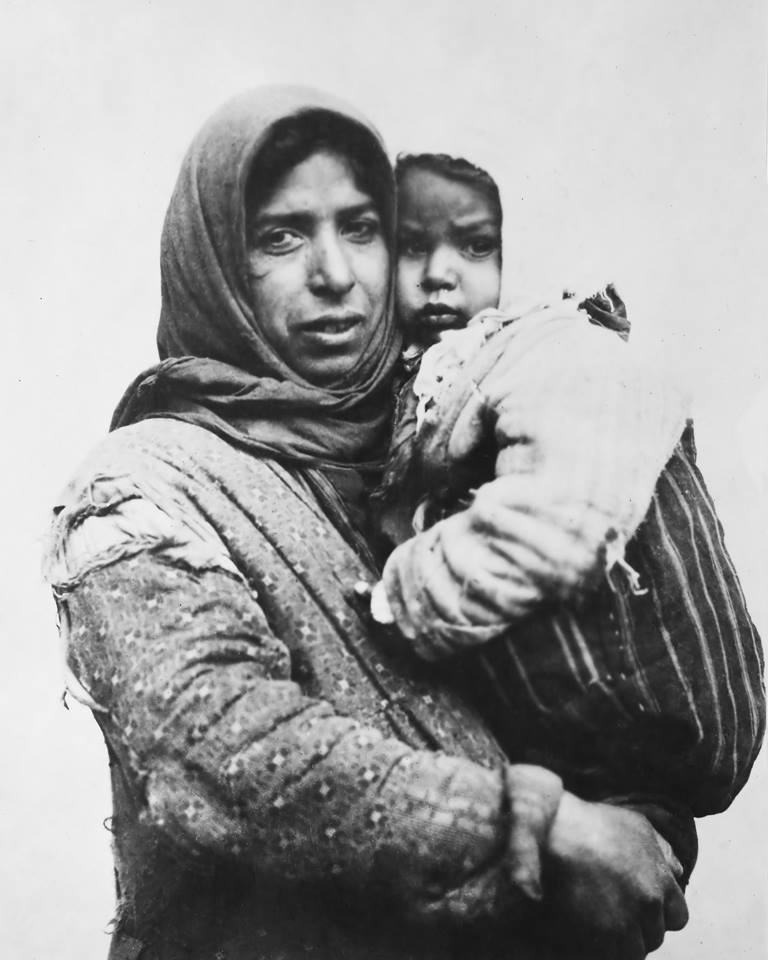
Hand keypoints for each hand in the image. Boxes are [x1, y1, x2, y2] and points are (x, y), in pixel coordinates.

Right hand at [543, 793, 687, 958]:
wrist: (551, 831)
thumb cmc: (592, 824)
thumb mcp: (636, 826)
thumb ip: (662, 850)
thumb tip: (678, 870)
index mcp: (661, 881)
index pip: (678, 917)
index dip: (660, 914)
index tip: (642, 909)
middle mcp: (647, 905)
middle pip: (654, 937)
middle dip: (638, 928)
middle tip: (614, 915)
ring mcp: (623, 924)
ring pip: (632, 952)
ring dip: (619, 943)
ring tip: (599, 925)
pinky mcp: (597, 938)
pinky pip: (607, 956)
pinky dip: (599, 950)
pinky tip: (586, 933)